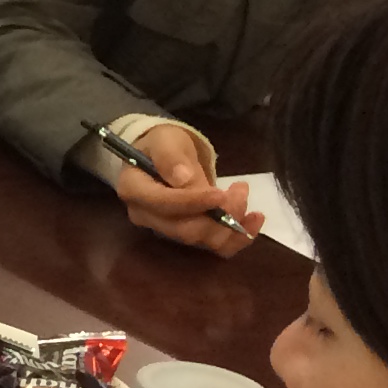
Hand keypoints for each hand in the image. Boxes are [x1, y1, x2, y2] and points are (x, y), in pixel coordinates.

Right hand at [111, 121, 259, 257]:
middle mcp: (145, 216)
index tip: (220, 193)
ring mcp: (167, 230)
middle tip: (240, 189)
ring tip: (243, 193)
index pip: (162, 204)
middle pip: (184, 229)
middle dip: (218, 214)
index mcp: (133, 189)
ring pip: (203, 239)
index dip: (192, 202)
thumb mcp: (166, 140)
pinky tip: (254, 222)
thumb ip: (171, 157)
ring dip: (231, 222)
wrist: (166, 155)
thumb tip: (184, 179)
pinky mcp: (188, 235)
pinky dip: (238, 238)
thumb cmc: (163, 144)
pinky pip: (216, 247)